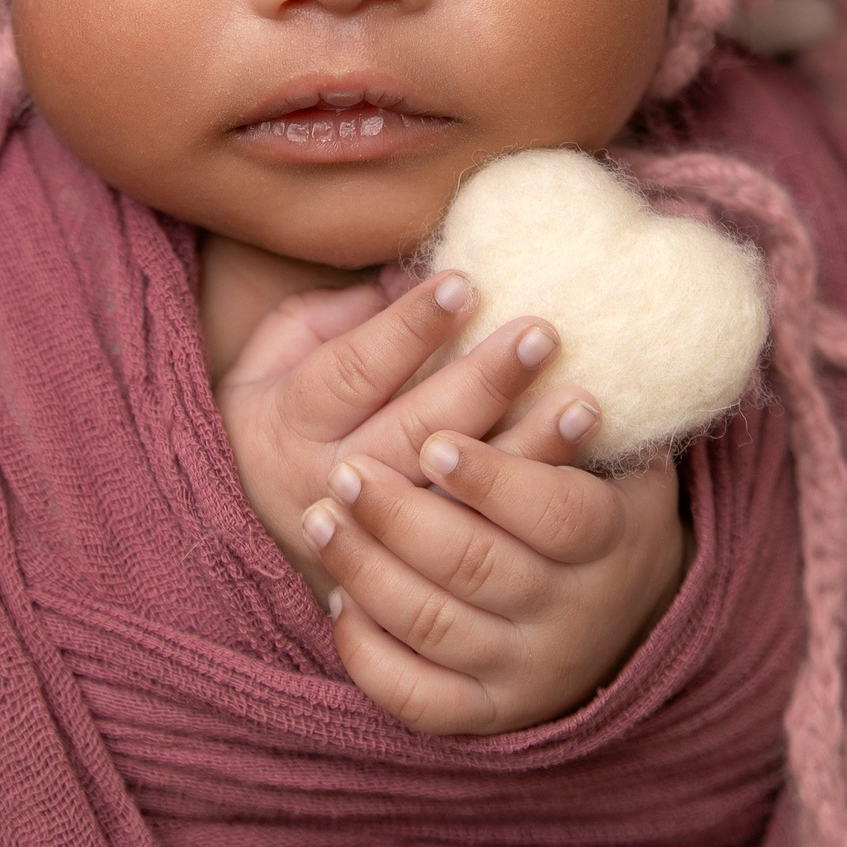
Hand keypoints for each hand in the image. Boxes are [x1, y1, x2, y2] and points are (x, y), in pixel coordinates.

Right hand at [216, 271, 570, 596]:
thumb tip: (414, 273)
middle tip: (542, 332)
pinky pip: (482, 537)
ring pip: (457, 497)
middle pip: (414, 432)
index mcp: (290, 422)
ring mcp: (379, 538)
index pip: (354, 370)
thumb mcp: (280, 351)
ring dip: (527, 447)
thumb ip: (340, 311)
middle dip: (483, 380)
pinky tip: (579, 466)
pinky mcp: (420, 573)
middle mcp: (332, 485)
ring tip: (581, 403)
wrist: (265, 521)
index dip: (410, 328)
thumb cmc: (284, 407)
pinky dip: (533, 500)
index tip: (466, 283)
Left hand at [299, 417, 687, 734]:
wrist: (627, 611)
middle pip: (477, 563)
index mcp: (610, 534)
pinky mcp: (482, 710)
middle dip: (403, 514)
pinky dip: (370, 653)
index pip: (555, 512)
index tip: (435, 440)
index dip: (493, 475)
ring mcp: (524, 666)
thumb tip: (517, 322)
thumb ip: (574, 394)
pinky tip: (339, 599)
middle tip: (345, 473)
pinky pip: (415, 696)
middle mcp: (572, 610)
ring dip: (367, 569)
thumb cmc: (599, 498)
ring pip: (432, 623)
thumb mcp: (617, 444)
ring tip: (320, 516)